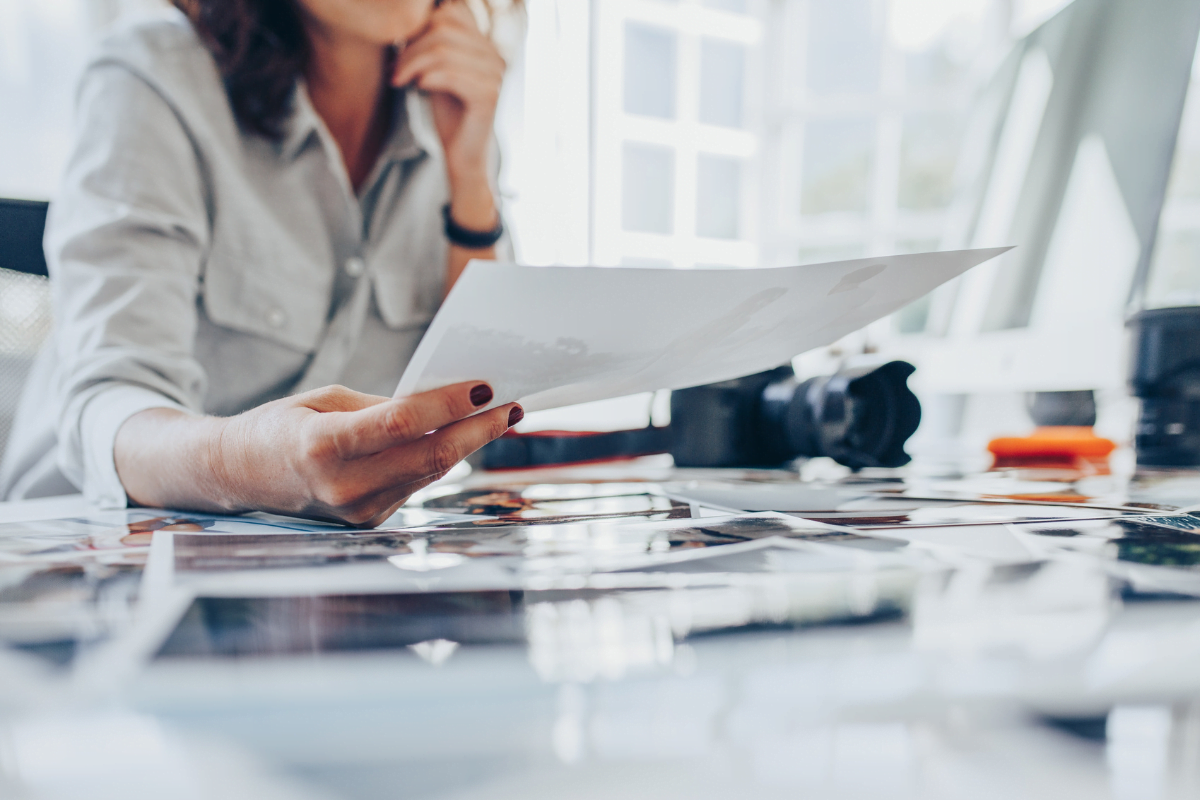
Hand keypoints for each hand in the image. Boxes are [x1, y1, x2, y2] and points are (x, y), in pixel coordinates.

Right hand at [115, 382, 520, 527]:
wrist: (239, 476)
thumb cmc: (282, 426)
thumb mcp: (325, 401)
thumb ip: (381, 405)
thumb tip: (441, 404)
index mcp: (323, 446)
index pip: (401, 424)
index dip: (448, 405)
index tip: (484, 386)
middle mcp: (342, 486)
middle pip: (429, 457)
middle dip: (478, 431)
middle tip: (512, 407)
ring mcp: (356, 511)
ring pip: (428, 474)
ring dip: (469, 446)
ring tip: (499, 418)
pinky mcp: (367, 521)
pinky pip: (414, 485)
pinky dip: (440, 460)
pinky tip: (462, 439)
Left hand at [393, 0, 504, 229]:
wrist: (463, 157)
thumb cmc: (449, 114)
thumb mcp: (438, 71)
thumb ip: (432, 44)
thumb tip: (411, 14)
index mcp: (485, 46)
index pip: (452, 11)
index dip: (421, 25)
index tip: (402, 50)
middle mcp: (495, 56)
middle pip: (444, 27)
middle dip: (411, 47)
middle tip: (395, 70)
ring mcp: (495, 75)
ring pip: (443, 50)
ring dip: (412, 64)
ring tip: (399, 81)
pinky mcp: (489, 96)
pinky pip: (451, 74)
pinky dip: (427, 78)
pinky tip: (418, 89)